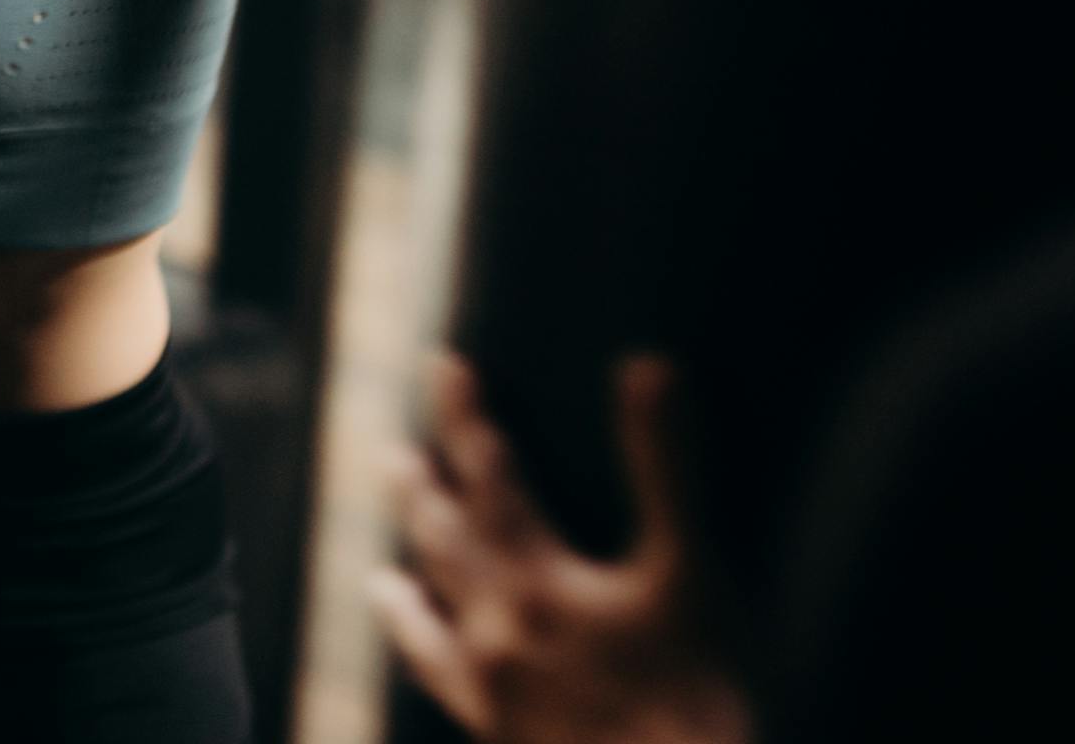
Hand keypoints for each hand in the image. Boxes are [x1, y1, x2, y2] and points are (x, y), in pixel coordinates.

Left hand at [373, 355, 752, 743]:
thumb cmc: (694, 690)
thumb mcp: (688, 569)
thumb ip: (664, 466)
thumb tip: (646, 366)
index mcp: (535, 581)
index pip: (489, 476)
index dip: (464, 416)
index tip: (443, 366)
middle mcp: (495, 634)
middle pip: (445, 546)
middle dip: (421, 494)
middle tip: (389, 457)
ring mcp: (492, 696)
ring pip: (432, 628)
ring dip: (407, 592)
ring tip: (380, 580)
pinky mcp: (501, 741)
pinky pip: (450, 700)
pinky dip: (433, 681)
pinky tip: (439, 680)